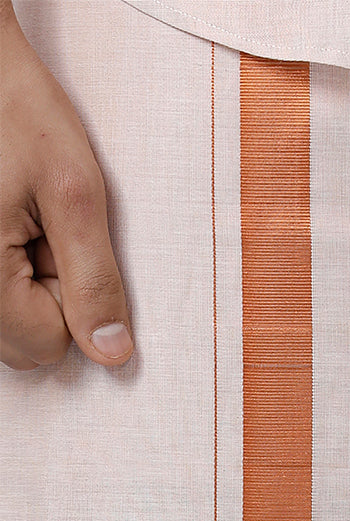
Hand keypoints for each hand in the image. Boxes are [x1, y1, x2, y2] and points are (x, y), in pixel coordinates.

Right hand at [1, 3, 133, 369]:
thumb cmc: (17, 112)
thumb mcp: (76, 193)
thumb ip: (95, 280)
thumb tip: (112, 353)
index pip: (48, 345)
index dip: (73, 299)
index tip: (63, 240)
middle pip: (25, 344)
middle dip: (50, 295)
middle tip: (44, 228)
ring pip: (8, 325)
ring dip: (29, 282)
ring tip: (23, 220)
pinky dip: (9, 270)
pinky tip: (8, 223)